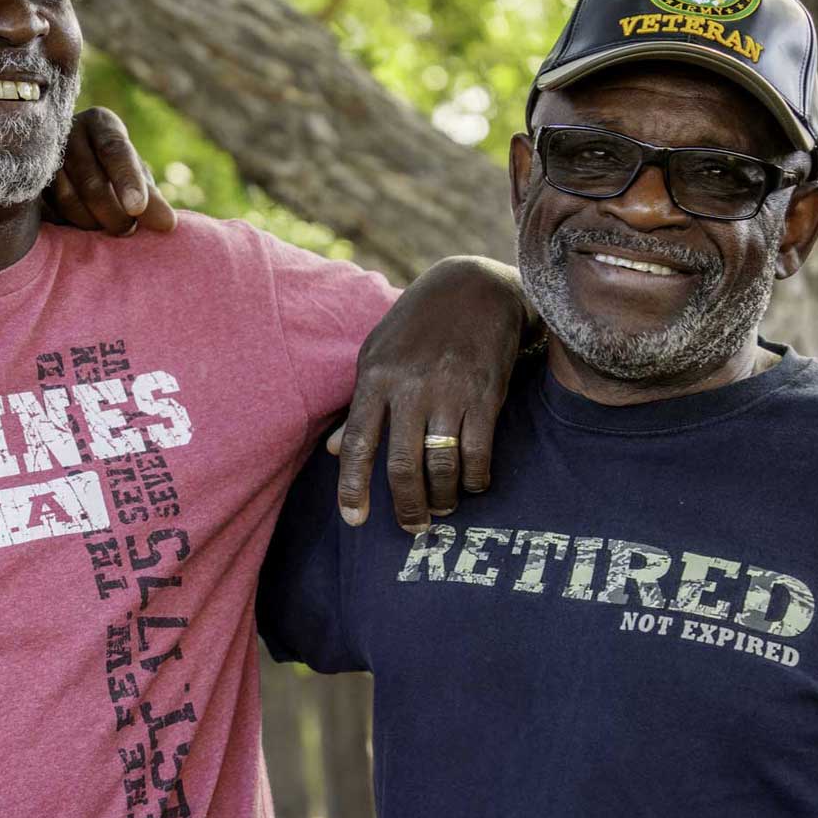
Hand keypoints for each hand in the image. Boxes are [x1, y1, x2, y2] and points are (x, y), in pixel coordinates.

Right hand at [45, 107, 178, 235]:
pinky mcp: (27, 181)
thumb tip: (168, 225)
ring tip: (106, 229)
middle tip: (127, 231)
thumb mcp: (136, 179)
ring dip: (91, 222)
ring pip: (67, 198)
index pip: (114, 149)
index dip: (127, 179)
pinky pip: (48, 211)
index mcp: (101, 123)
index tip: (138, 208)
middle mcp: (68, 131)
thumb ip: (152, 199)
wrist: (74, 171)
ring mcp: (42, 155)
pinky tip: (79, 226)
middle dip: (113, 213)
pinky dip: (67, 224)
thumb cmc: (114, 174)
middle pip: (91, 179)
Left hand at [333, 257, 529, 531]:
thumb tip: (331, 451)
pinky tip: (471, 485)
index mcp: (375, 377)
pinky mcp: (485, 395)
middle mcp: (410, 387)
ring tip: (441, 510)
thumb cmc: (418, 325)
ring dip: (441, 498)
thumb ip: (358, 404)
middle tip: (412, 528)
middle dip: (406, 506)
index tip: (354, 520)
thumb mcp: (377, 354)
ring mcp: (449, 392)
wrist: (475, 288)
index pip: (355, 443)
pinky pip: (477, 452)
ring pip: (441, 465)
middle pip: (400, 465)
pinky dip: (474, 478)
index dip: (352, 487)